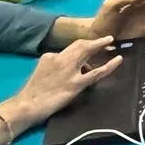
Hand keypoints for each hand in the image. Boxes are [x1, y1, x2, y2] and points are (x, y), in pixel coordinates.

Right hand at [6, 36, 123, 124]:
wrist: (27, 105)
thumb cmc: (33, 93)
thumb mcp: (41, 71)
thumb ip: (54, 65)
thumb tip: (67, 67)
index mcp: (50, 56)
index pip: (70, 48)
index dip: (84, 46)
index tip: (92, 45)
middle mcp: (60, 58)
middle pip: (80, 45)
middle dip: (95, 41)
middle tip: (108, 39)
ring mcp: (69, 71)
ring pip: (88, 52)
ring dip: (101, 47)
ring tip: (112, 47)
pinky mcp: (75, 84)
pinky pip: (96, 73)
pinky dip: (109, 66)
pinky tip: (117, 60)